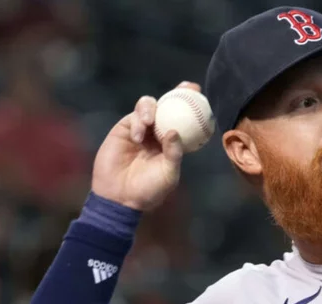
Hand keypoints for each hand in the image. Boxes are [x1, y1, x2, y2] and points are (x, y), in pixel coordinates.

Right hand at [91, 82, 200, 210]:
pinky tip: (138, 137)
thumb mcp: (169, 174)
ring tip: (149, 122)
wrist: (120, 197)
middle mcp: (158, 133)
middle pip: (169, 106)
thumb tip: (176, 131)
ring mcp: (141, 129)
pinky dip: (138, 122)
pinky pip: (134, 117)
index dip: (193, 107)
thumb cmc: (149, 189)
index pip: (185, 121)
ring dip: (151, 110)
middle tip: (186, 88)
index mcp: (173, 143)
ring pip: (150, 106)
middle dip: (179, 93)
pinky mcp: (124, 129)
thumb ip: (174, 153)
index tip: (201, 96)